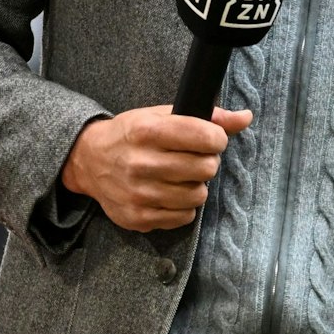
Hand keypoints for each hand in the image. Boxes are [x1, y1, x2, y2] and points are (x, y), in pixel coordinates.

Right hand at [60, 105, 251, 232]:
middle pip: (206, 169)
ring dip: (196, 186)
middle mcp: (140, 163)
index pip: (206, 137)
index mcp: (147, 132)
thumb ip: (208, 116)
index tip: (210, 139)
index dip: (217, 138)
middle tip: (194, 159)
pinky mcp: (137, 217)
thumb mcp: (163, 115)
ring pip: (198, 196)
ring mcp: (138, 194)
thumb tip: (245, 117)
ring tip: (181, 177)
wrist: (88, 160)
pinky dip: (183, 207)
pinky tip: (169, 193)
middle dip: (207, 162)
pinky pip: (184, 217)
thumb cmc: (132, 134)